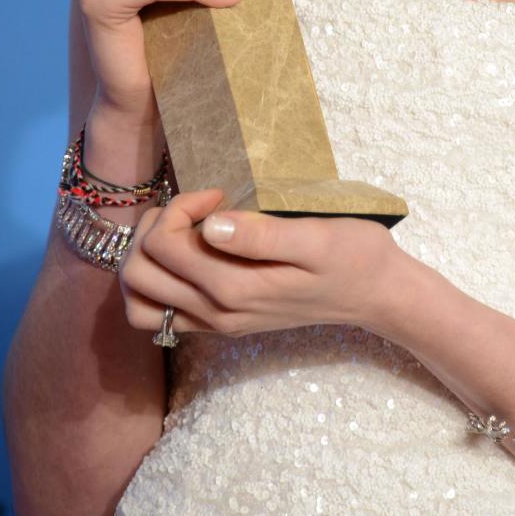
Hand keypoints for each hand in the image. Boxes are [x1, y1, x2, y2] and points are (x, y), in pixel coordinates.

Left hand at [119, 189, 410, 340]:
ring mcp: (217, 323)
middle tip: (196, 204)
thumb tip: (210, 224)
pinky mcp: (223, 323)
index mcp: (235, 289)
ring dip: (147, 257)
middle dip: (153, 227)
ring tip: (183, 227)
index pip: (164, 246)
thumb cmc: (352, 254)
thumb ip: (261, 234)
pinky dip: (158, 280)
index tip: (218, 192)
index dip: (180, 206)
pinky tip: (191, 251)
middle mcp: (217, 313)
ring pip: (139, 301)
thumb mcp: (316, 236)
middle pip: (138, 275)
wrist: (376, 294)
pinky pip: (160, 314)